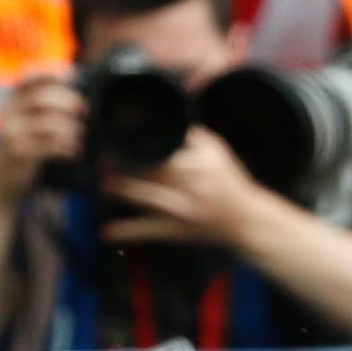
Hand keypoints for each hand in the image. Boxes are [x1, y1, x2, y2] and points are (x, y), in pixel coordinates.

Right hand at [0, 71, 84, 202]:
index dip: (47, 71)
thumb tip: (74, 96)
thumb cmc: (17, 153)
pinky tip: (74, 150)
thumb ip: (37, 110)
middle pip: (42, 98)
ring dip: (71, 127)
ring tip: (78, 135)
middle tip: (83, 110)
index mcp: (9, 104)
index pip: (25, 78)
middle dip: (68, 101)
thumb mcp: (19, 125)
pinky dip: (68, 147)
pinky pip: (52, 145)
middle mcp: (8, 116)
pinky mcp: (21, 155)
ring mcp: (12, 136)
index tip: (69, 73)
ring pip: (49, 123)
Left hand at [102, 127, 270, 248]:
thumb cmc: (232, 185)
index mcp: (197, 163)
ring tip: (103, 185)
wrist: (248, 222)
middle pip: (145, 169)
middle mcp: (188, 185)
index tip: (117, 138)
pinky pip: (146, 232)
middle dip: (119, 163)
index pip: (160, 147)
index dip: (134, 142)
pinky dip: (125, 232)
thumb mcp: (218, 152)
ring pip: (141, 197)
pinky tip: (106, 231)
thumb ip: (192, 134)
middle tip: (103, 160)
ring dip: (117, 189)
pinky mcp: (176, 232)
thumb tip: (165, 118)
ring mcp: (181, 210)